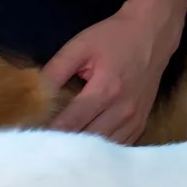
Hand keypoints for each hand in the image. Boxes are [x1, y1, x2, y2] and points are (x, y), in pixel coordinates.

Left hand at [43, 6, 183, 144]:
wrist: (152, 33)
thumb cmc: (113, 38)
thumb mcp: (79, 47)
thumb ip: (55, 71)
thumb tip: (35, 96)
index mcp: (105, 90)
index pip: (71, 123)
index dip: (51, 134)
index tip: (33, 140)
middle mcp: (123, 110)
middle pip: (87, 140)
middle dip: (63, 146)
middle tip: (42, 148)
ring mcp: (134, 120)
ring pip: (103, 149)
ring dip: (81, 152)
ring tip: (59, 151)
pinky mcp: (140, 124)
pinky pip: (117, 146)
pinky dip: (100, 151)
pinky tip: (84, 149)